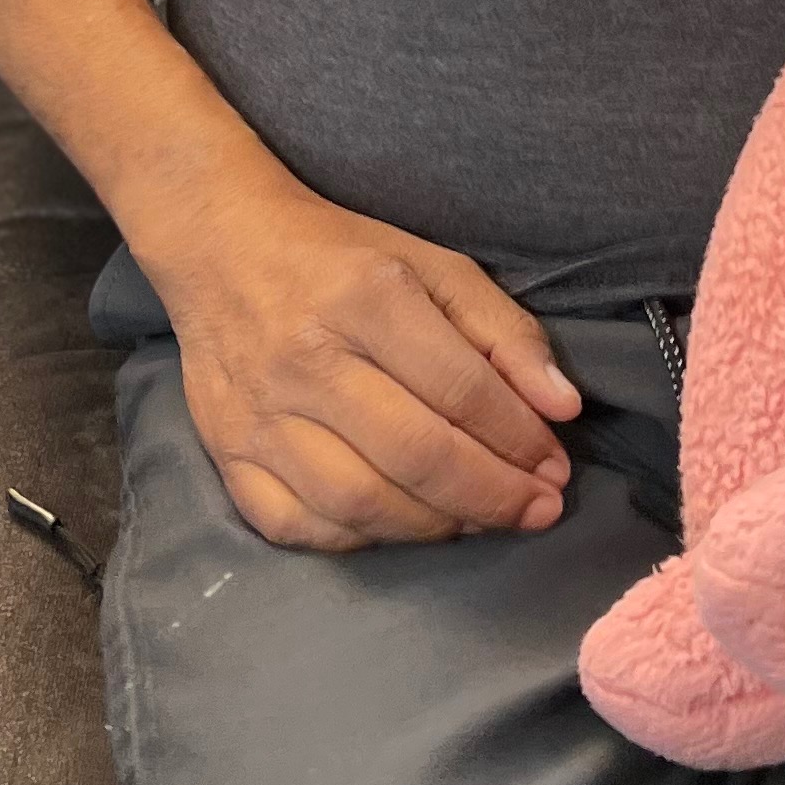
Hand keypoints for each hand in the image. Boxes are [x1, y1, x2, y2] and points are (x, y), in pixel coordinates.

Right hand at [159, 163, 583, 553]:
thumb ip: (504, 331)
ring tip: (480, 519)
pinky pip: (298, 525)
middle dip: (492, 495)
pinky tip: (403, 522)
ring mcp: (258, 414)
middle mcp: (306, 359)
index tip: (556, 466)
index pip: (460, 389)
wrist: (222, 246)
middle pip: (415, 455)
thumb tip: (562, 407)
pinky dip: (360, 538)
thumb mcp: (434, 266)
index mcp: (365, 297)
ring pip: (359, 502)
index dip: (520, 439)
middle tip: (538, 509)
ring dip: (436, 525)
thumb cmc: (342, 258)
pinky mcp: (225, 453)